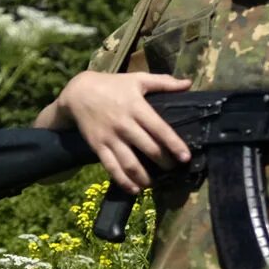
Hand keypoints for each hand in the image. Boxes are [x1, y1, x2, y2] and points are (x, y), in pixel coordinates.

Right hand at [47, 71, 193, 193]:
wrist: (79, 93)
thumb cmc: (113, 85)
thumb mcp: (138, 79)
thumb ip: (164, 82)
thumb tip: (188, 83)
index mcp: (137, 107)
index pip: (159, 129)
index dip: (174, 144)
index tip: (185, 158)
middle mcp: (124, 125)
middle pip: (148, 149)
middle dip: (164, 163)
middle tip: (173, 169)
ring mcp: (111, 138)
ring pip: (130, 163)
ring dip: (144, 177)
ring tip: (154, 183)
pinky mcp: (98, 147)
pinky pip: (112, 168)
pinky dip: (123, 182)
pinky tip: (134, 189)